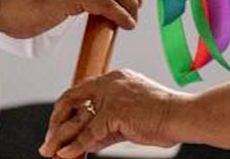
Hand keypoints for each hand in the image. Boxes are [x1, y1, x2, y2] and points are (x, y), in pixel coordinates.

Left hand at [40, 69, 187, 157]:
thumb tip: (86, 143)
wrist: (181, 116)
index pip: (80, 91)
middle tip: (48, 142)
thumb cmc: (162, 117)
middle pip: (72, 102)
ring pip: (77, 119)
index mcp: (114, 78)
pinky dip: (75, 146)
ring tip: (50, 150)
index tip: (57, 125)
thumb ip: (106, 127)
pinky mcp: (113, 112)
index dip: (66, 110)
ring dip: (60, 137)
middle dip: (57, 124)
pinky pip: (89, 134)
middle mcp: (109, 83)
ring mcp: (110, 96)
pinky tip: (66, 155)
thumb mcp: (128, 120)